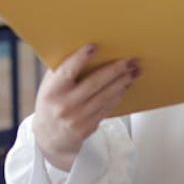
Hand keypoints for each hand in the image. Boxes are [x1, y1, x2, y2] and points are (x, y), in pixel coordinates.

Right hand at [31, 44, 138, 171]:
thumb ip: (62, 70)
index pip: (66, 71)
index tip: (93, 46)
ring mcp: (77, 118)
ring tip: (134, 71)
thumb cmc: (51, 103)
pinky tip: (126, 86)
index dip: (80, 58)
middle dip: (114, 70)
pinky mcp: (88, 127)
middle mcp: (64, 105)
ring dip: (122, 82)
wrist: (49, 136)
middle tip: (130, 60)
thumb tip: (81, 46)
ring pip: (104, 96)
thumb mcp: (49, 86)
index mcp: (52, 91)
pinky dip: (118, 95)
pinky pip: (107, 108)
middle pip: (94, 83)